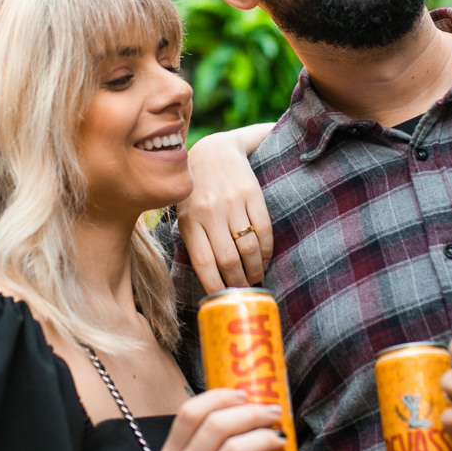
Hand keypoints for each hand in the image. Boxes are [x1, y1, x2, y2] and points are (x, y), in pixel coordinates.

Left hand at [178, 128, 273, 292]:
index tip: (223, 300)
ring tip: (255, 278)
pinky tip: (264, 258)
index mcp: (190, 220)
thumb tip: (209, 278)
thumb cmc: (197, 190)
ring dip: (254, 269)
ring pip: (248, 247)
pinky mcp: (252, 193)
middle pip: (228, 260)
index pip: (203, 263)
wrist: (215, 150)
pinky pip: (263, 229)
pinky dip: (266, 250)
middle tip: (244, 292)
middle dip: (238, 282)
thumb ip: (193, 240)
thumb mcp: (185, 213)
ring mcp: (232, 203)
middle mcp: (210, 212)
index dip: (215, 286)